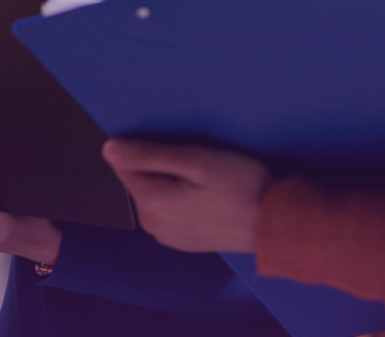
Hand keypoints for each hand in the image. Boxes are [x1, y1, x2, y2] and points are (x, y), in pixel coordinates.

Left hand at [103, 139, 270, 252]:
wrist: (274, 222)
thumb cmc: (241, 186)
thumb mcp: (196, 160)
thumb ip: (150, 154)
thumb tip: (110, 149)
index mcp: (151, 203)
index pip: (125, 164)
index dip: (147, 146)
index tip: (176, 143)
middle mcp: (152, 224)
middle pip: (142, 180)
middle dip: (162, 164)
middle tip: (197, 158)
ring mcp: (168, 236)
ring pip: (157, 194)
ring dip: (173, 181)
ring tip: (206, 176)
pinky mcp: (184, 240)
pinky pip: (172, 210)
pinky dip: (183, 198)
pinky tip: (209, 193)